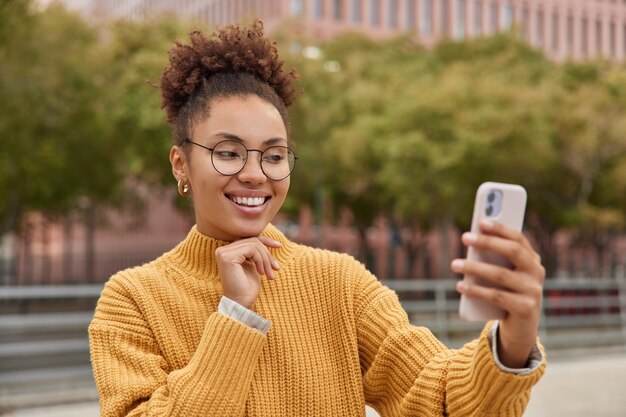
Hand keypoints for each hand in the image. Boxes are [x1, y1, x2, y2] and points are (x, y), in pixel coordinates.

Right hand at [215, 236, 281, 309]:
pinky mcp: (228, 257)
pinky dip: (261, 260)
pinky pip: (251, 250)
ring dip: (266, 259)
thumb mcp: (254, 265)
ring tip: (269, 274)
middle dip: (267, 254)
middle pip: (253, 241)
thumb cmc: (247, 288)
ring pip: (254, 245)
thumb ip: (255, 253)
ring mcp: (223, 253)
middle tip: (276, 268)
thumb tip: (268, 241)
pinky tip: (261, 273)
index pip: (249, 239)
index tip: (279, 246)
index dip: (265, 241)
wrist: (242, 303)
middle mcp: (222, 250)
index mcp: (227, 251)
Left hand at [451, 219, 544, 367]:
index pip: (518, 238)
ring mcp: (533, 291)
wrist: (520, 330)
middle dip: (487, 242)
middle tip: (464, 237)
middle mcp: (536, 273)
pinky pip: (497, 296)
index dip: (500, 228)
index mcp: (531, 260)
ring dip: (475, 267)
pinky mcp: (526, 309)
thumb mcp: (501, 275)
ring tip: (454, 264)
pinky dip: (476, 290)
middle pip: (512, 251)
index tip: (481, 220)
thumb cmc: (506, 294)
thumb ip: (493, 259)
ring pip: (501, 274)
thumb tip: (472, 242)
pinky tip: (461, 286)